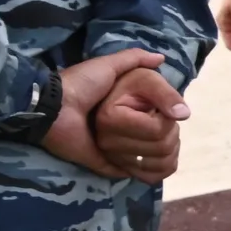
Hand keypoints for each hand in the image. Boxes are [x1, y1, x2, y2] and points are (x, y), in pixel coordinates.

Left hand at [43, 47, 182, 182]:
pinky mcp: (103, 162)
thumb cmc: (82, 84)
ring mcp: (113, 146)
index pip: (155, 116)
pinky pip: (125, 171)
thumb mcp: (109, 65)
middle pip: (154, 139)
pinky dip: (138, 171)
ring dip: (151, 154)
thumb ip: (134, 59)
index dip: (166, 117)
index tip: (173, 117)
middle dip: (163, 138)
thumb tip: (161, 58)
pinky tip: (149, 166)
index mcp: (124, 106)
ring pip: (144, 157)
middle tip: (169, 135)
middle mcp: (122, 127)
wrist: (56, 108)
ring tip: (160, 150)